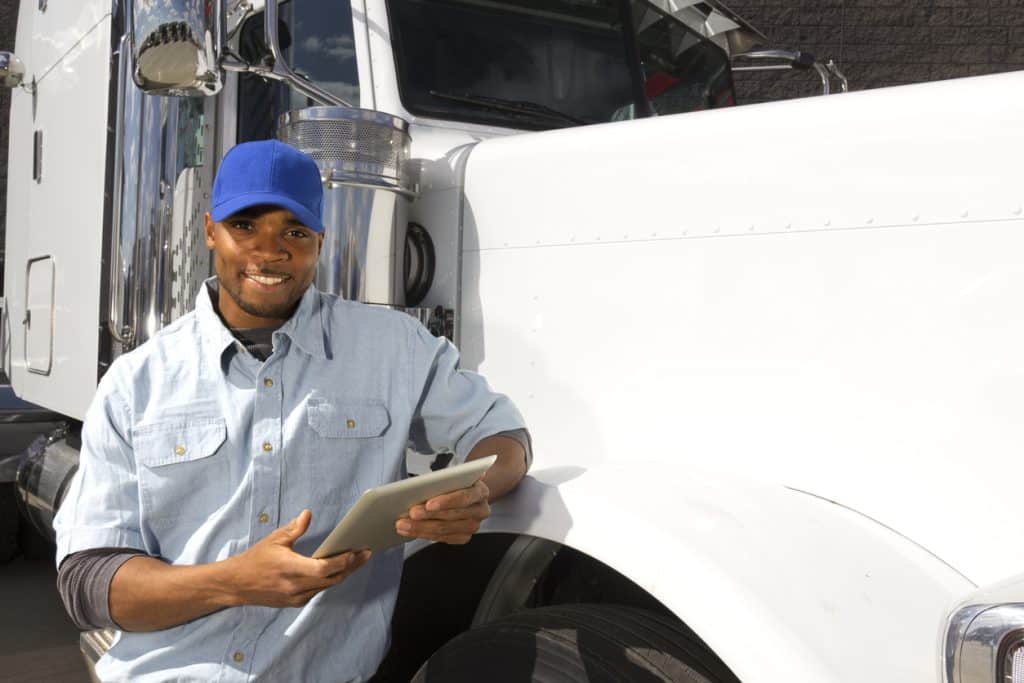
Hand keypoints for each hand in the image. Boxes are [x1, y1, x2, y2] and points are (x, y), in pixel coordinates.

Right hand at [224, 509, 370, 607]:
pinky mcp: (295, 603)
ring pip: (327, 586)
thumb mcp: (274, 539)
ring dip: (344, 573)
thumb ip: (294, 528)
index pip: (323, 568)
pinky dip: (330, 580)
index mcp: (290, 568)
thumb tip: (308, 513)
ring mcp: (295, 597)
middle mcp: (294, 586)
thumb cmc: (255, 559)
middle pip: (331, 578)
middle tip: (367, 553)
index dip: (341, 562)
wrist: (236, 585)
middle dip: (351, 566)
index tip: (355, 552)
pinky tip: (339, 569)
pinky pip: (318, 591)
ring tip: (358, 559)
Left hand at [395, 479, 490, 544]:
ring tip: (402, 524)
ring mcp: (474, 526)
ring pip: (444, 529)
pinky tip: (409, 531)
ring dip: (421, 528)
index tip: (428, 504)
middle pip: (451, 516)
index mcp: (480, 491)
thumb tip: (421, 486)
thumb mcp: (452, 476)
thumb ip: (443, 480)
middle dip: (427, 516)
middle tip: (409, 514)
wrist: (467, 493)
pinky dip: (424, 534)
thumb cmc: (456, 483)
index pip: (463, 497)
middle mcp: (481, 510)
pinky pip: (442, 538)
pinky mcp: (464, 537)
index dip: (446, 501)